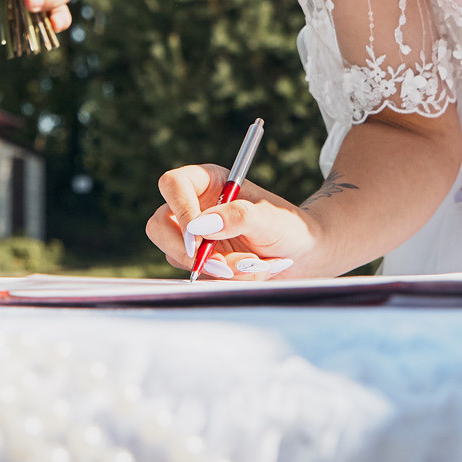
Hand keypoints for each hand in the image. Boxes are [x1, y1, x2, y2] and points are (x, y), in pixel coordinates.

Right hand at [148, 165, 314, 278]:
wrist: (302, 254)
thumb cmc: (289, 226)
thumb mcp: (270, 218)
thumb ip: (238, 216)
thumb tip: (201, 225)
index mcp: (208, 182)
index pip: (173, 185)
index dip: (179, 209)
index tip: (197, 237)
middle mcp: (195, 207)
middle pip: (159, 225)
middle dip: (185, 251)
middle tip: (218, 264)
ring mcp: (194, 237)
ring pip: (178, 256)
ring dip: (216, 267)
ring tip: (254, 265)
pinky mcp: (200, 261)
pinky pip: (197, 275)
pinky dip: (223, 279)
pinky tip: (251, 271)